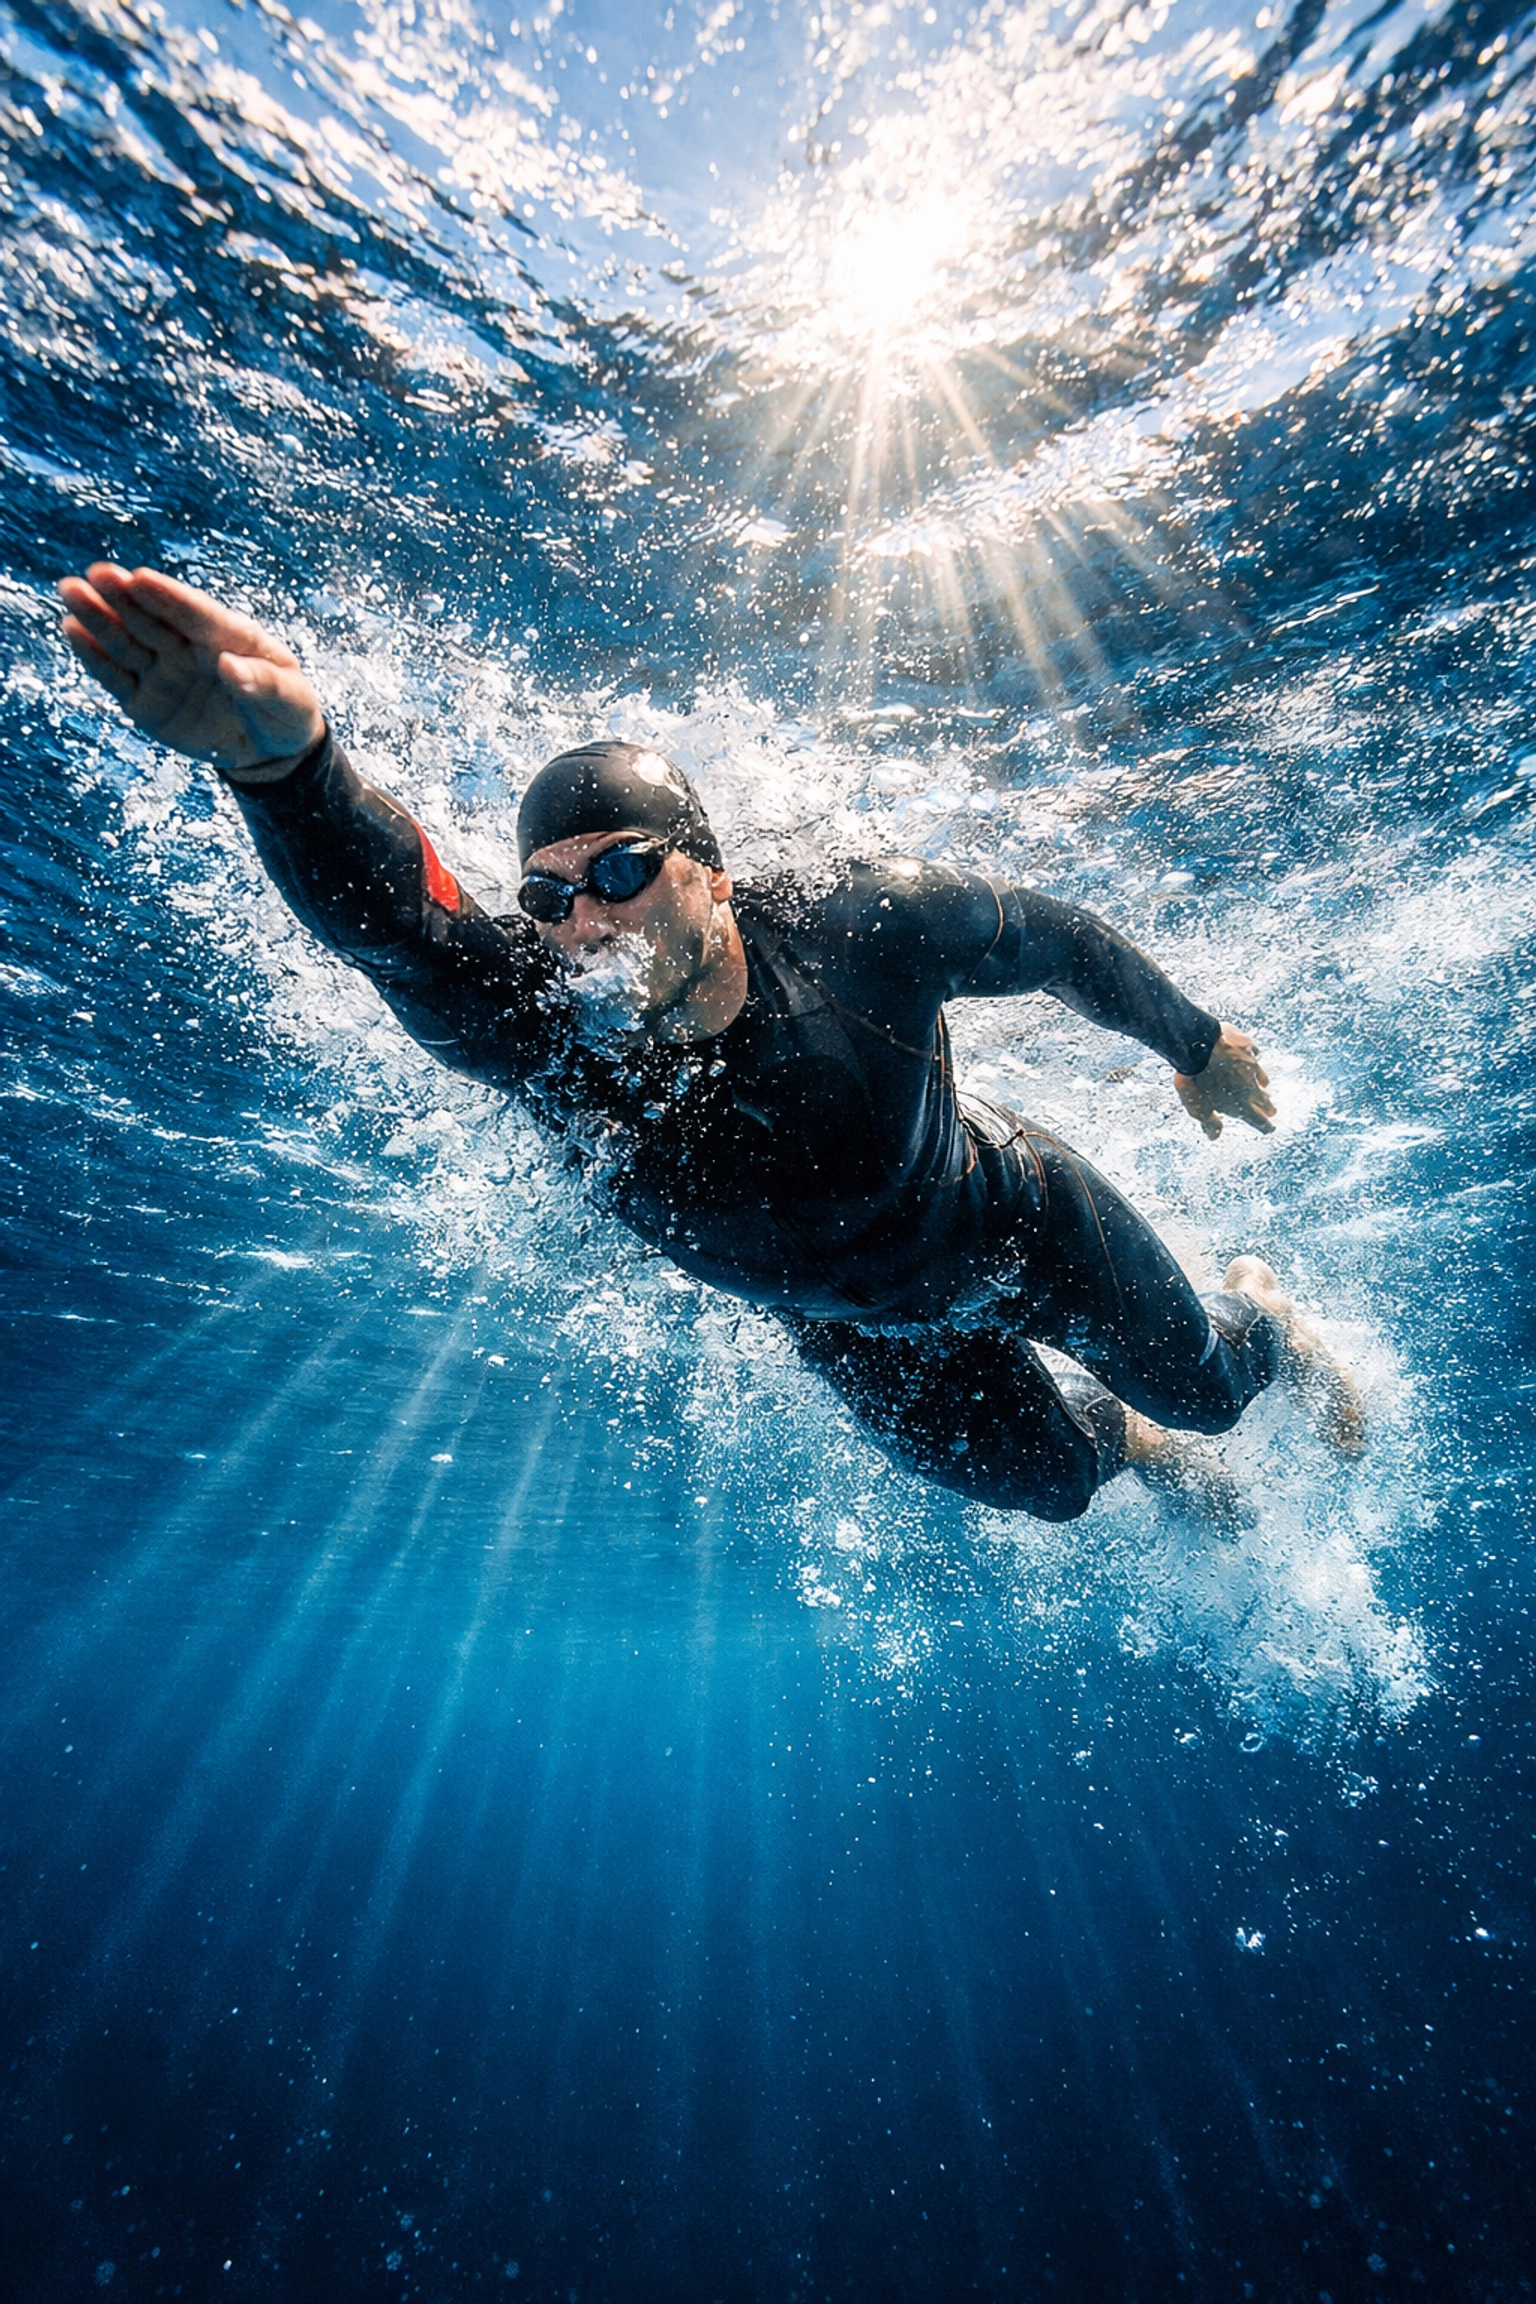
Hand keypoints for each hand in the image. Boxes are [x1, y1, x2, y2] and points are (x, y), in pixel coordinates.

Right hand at [58, 563, 325, 780]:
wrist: (271, 750)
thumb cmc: (286, 712)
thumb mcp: (290, 701)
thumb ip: (263, 684)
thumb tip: (230, 666)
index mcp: (229, 635)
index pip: (195, 613)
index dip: (169, 597)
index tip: (141, 579)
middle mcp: (189, 646)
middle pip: (153, 619)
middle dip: (123, 596)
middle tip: (95, 574)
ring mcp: (165, 671)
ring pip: (127, 641)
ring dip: (98, 618)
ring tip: (72, 591)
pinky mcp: (145, 700)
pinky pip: (117, 677)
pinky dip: (95, 657)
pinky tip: (72, 630)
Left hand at [1174, 1024, 1275, 1139]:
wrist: (1196, 1045)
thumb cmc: (1194, 1080)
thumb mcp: (1197, 1108)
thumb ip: (1209, 1122)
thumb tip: (1214, 1136)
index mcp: (1241, 1105)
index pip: (1260, 1121)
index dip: (1266, 1127)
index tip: (1269, 1128)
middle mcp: (1251, 1086)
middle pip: (1266, 1101)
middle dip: (1268, 1107)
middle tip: (1270, 1110)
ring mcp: (1252, 1065)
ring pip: (1263, 1078)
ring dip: (1262, 1083)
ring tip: (1263, 1085)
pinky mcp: (1248, 1046)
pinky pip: (1254, 1054)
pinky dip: (1252, 1057)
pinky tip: (1249, 1056)